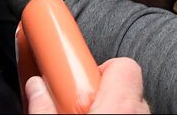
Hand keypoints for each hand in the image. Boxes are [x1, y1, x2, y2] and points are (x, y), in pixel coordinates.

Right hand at [25, 58, 149, 114]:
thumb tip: (36, 88)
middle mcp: (139, 113)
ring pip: (133, 107)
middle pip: (127, 87)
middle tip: (82, 107)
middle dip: (105, 93)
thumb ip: (45, 108)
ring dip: (114, 110)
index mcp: (119, 105)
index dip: (103, 69)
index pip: (123, 66)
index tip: (82, 80)